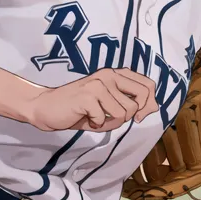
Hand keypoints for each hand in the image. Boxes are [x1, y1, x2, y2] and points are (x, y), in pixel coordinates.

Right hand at [21, 68, 157, 131]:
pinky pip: (106, 119)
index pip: (148, 85)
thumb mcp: (108, 105)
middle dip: (129, 116)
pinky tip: (86, 119)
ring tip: (95, 117)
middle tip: (111, 118)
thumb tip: (154, 107)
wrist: (46, 108)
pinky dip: (97, 125)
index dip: (149, 104)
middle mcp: (108, 75)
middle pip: (139, 100)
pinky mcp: (88, 96)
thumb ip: (129, 104)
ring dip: (110, 122)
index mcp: (115, 74)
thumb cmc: (78, 109)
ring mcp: (98, 84)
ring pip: (124, 113)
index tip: (138, 117)